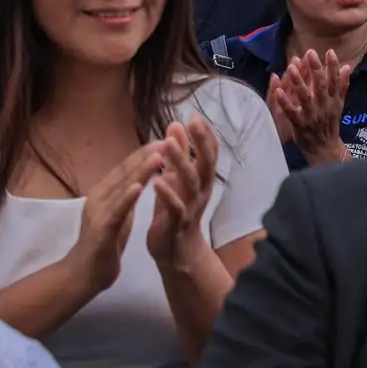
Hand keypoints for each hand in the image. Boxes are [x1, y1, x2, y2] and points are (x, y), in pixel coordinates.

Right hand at [68, 142, 164, 292]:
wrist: (83, 274)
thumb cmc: (105, 241)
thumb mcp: (120, 212)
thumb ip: (128, 193)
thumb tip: (143, 173)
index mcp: (105, 191)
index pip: (128, 166)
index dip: (147, 151)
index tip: (168, 137)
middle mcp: (99, 196)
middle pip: (125, 171)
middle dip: (147, 154)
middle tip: (169, 138)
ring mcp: (98, 212)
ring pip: (122, 187)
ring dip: (140, 171)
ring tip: (158, 155)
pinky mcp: (101, 230)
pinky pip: (116, 211)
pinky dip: (126, 198)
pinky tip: (138, 186)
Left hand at [146, 116, 218, 266]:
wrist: (177, 252)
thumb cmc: (177, 212)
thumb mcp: (178, 182)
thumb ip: (177, 157)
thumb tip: (175, 127)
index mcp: (202, 181)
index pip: (209, 153)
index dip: (205, 134)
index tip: (195, 115)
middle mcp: (201, 191)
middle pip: (205, 163)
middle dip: (200, 142)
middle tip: (192, 121)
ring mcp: (191, 208)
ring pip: (190, 182)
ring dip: (181, 162)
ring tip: (168, 144)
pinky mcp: (176, 225)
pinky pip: (175, 208)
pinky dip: (167, 194)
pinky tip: (157, 181)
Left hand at [268, 50, 351, 162]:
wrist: (324, 148)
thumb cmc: (330, 124)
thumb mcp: (339, 104)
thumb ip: (342, 86)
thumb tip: (347, 66)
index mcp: (333, 101)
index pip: (334, 81)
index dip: (332, 66)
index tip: (329, 51)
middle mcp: (324, 106)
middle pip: (320, 86)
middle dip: (315, 68)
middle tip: (310, 53)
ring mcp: (311, 116)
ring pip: (305, 97)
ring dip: (299, 82)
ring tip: (291, 67)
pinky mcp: (300, 124)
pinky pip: (291, 112)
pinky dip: (285, 102)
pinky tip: (278, 91)